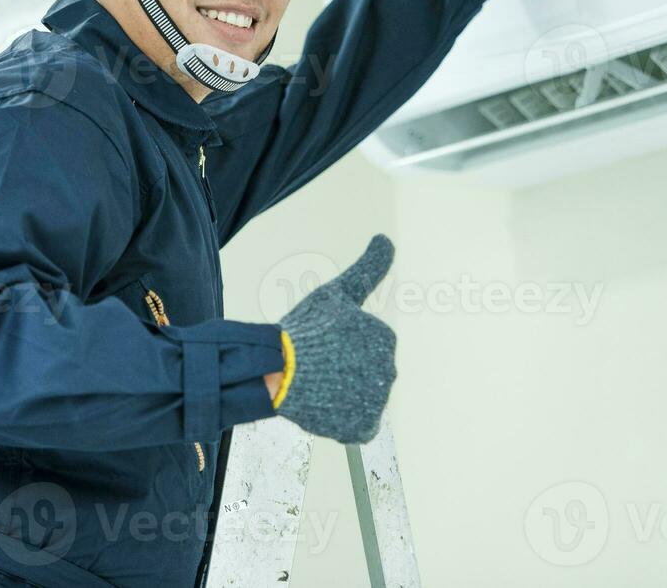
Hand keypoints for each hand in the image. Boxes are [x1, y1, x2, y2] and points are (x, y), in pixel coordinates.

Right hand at [274, 235, 396, 444]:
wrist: (277, 370)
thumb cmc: (304, 330)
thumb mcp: (338, 292)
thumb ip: (369, 267)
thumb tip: (386, 239)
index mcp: (385, 339)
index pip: (363, 347)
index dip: (336, 346)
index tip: (320, 344)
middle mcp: (388, 370)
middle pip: (362, 374)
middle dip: (340, 371)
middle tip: (314, 366)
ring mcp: (376, 402)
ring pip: (358, 398)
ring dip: (339, 394)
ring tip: (314, 385)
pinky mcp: (363, 427)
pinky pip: (357, 426)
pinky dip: (341, 420)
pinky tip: (323, 407)